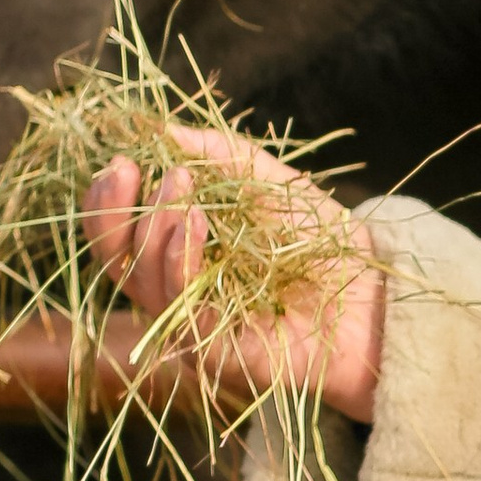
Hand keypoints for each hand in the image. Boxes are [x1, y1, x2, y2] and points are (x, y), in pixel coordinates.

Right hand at [83, 130, 386, 422]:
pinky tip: (193, 224)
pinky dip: (180, 261)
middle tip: (135, 171)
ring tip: (180, 190)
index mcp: (178, 254)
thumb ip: (215, 153)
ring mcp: (192, 325)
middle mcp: (176, 292)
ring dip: (153, 229)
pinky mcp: (214, 353)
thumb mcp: (266, 179)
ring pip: (143, 282)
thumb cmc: (319, 239)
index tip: (118, 161)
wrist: (373, 290)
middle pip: (117, 261)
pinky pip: (180, 310)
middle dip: (115, 213)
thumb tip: (159, 127)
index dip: (108, 200)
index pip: (121, 233)